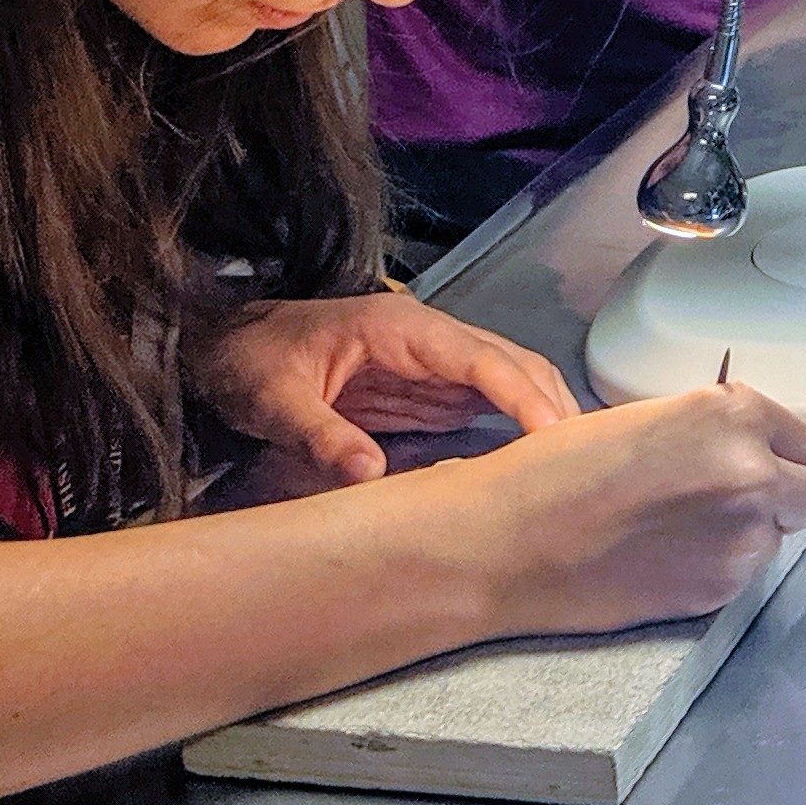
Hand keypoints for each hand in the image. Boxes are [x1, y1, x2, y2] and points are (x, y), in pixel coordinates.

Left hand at [196, 292, 577, 486]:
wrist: (224, 349)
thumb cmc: (248, 362)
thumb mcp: (272, 398)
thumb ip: (319, 434)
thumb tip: (371, 475)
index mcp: (401, 329)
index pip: (482, 357)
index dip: (523, 394)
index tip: (554, 435)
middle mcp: (430, 340)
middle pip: (514, 364)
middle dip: (552, 406)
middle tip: (581, 466)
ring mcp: (434, 366)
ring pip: (511, 382)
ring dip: (543, 417)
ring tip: (569, 472)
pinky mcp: (428, 392)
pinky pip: (487, 405)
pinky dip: (519, 430)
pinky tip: (531, 466)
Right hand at [452, 385, 805, 637]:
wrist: (507, 541)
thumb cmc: (556, 469)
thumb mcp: (647, 419)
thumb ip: (711, 431)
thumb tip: (748, 450)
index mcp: (733, 416)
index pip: (801, 439)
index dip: (778, 451)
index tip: (760, 459)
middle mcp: (753, 473)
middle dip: (783, 494)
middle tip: (737, 499)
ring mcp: (744, 537)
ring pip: (780, 536)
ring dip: (752, 531)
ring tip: (686, 529)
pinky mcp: (721, 589)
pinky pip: (745, 573)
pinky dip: (721, 565)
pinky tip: (669, 557)